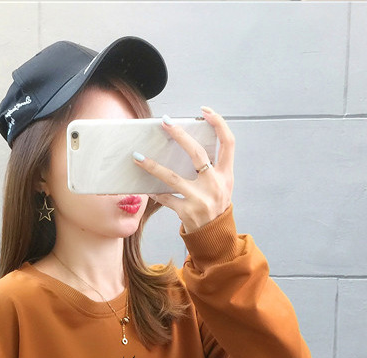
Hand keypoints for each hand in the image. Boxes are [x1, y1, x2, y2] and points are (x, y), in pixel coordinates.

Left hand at [134, 106, 233, 232]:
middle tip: (165, 122)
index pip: (228, 142)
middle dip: (180, 135)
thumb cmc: (215, 206)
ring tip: (138, 157)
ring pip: (173, 177)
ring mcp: (200, 199)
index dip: (218, 124)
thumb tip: (189, 144)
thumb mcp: (223, 185)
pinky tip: (145, 186)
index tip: (204, 111)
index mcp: (226, 175)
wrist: (214, 237)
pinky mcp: (187, 212)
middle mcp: (215, 185)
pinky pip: (166, 198)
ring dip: (153, 166)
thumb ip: (212, 167)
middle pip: (197, 154)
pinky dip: (155, 192)